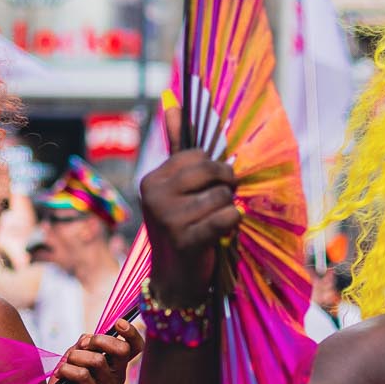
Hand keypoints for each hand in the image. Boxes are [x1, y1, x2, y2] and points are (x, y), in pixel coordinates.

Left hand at [51, 318, 142, 383]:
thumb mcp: (75, 359)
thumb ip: (83, 345)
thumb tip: (88, 338)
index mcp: (116, 365)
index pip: (135, 347)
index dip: (131, 332)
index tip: (119, 323)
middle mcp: (117, 376)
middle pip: (122, 349)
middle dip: (98, 340)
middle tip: (82, 346)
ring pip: (97, 360)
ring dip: (76, 356)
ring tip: (66, 364)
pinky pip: (82, 374)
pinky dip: (66, 370)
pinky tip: (60, 375)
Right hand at [138, 149, 238, 310]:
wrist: (175, 279)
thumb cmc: (181, 228)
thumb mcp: (175, 188)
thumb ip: (176, 147)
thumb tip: (174, 105)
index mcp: (152, 180)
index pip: (197, 156)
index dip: (213, 170)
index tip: (209, 187)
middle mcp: (155, 197)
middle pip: (210, 170)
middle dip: (224, 184)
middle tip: (220, 202)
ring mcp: (168, 219)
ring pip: (221, 196)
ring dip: (227, 209)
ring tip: (214, 223)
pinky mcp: (185, 241)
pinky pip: (226, 217)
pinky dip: (232, 224)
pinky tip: (221, 233)